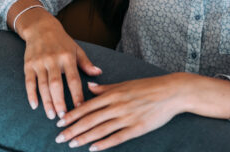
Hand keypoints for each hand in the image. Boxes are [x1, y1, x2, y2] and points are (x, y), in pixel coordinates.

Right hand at [22, 16, 102, 119]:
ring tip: (51, 115)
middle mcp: (54, 60)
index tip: (80, 108)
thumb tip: (99, 73)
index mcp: (68, 57)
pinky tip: (35, 106)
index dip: (77, 94)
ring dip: (47, 102)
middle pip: (56, 84)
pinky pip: (29, 82)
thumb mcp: (76, 49)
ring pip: (43, 85)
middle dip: (59, 101)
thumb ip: (86, 63)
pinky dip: (31, 94)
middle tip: (63, 117)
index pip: (74, 79)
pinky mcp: (28, 64)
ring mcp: (40, 62)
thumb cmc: (62, 41)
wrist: (41, 27)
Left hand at [54, 75, 186, 149]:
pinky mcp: (137, 127)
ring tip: (71, 144)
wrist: (172, 92)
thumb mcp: (126, 83)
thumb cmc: (148, 86)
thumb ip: (106, 88)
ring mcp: (127, 117)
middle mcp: (118, 105)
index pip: (88, 106)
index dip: (72, 115)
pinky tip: (93, 149)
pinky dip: (103, 144)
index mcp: (114, 93)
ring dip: (84, 138)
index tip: (59, 122)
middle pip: (90, 119)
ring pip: (100, 130)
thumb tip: (89, 87)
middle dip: (72, 129)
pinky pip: (117, 138)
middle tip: (58, 137)